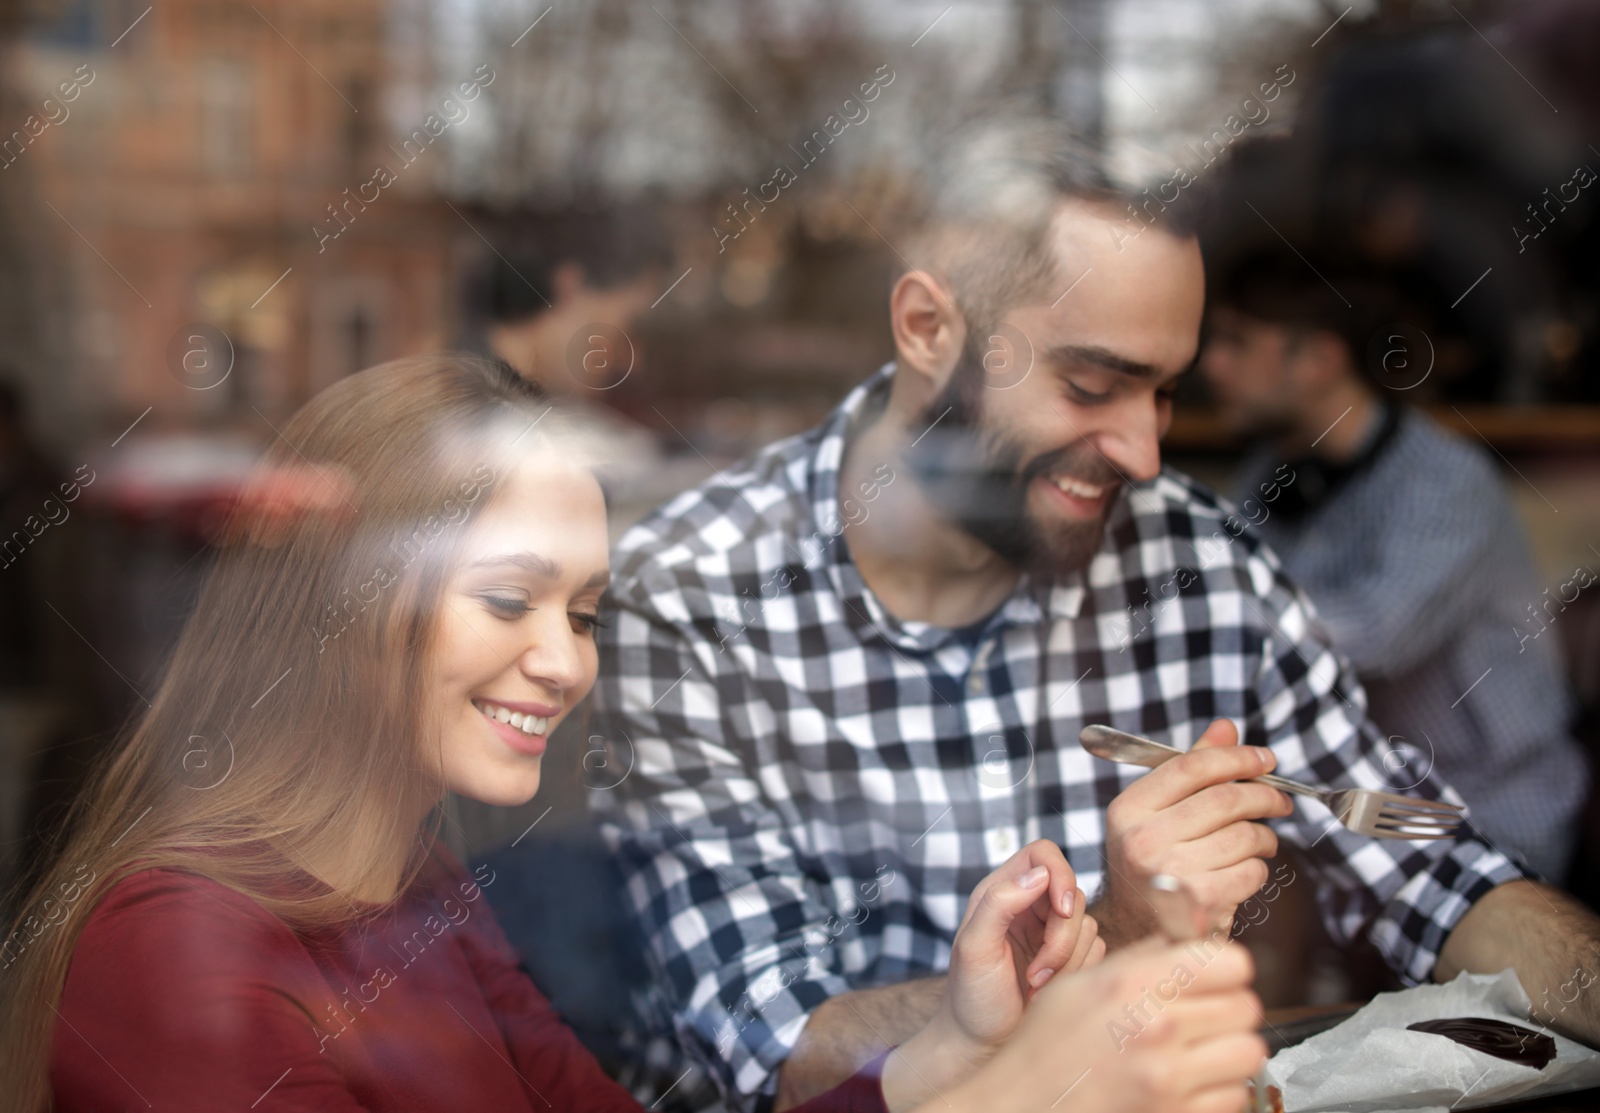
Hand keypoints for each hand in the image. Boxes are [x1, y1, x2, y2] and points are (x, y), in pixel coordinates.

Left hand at [881, 840, 1100, 1110]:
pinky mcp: (1071, 959)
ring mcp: (1052, 933)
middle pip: (1074, 894)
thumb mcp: (975, 947)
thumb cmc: (972, 998)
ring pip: (1089, 926)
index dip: (1061, 874)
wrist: (982, 1046)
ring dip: (1066, 963)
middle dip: (1061, 939)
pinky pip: (1097, 952)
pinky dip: (1076, 974)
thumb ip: (1000, 903)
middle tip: (1037, 974)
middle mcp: (1029, 906)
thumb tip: (1039, 875)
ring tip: (1035, 986)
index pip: (1044, 855)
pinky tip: (1048, 993)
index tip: (1061, 909)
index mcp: (1001, 892)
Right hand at [937, 937, 1266, 1112]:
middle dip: (1230, 1008)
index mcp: (1133, 984)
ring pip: (1249, 1052)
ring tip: (1204, 1050)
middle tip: (1207, 1014)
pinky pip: (1234, 1097)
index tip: (1215, 975)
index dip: (1226, 967)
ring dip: (1231, 1050)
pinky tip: (1191, 1082)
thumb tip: (1188, 937)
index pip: (1230, 962)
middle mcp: (1157, 1028)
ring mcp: (1169, 1078)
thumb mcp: (1083, 981)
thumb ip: (1143, 956)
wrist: (1023, 1103)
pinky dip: (1220, 1090)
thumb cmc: (1046, 1044)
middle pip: (1247, 1005)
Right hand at [1098, 719, 1292, 943]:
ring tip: (1262, 841)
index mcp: (1129, 809)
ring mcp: (1171, 873)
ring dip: (1265, 837)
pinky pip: (1251, 871)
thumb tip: (1226, 727)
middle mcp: (1143, 839)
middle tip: (1280, 800)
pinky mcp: (1200, 903)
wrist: (1135, 931)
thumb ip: (1190, 769)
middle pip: (1225, 799)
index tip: (1265, 760)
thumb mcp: (1156, 813)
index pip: (1191, 766)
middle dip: (1265, 796)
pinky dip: (1258, 869)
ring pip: (1244, 835)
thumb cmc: (1153, 863)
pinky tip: (1246, 871)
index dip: (1236, 757)